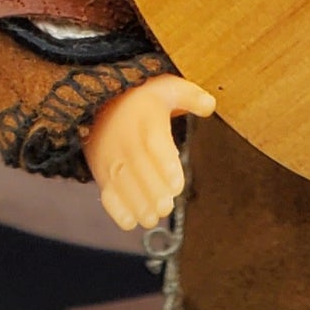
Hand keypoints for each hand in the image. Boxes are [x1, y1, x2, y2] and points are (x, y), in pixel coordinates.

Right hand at [83, 74, 215, 232]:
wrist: (99, 104)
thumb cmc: (140, 98)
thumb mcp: (165, 87)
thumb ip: (190, 96)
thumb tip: (210, 105)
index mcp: (146, 119)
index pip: (155, 143)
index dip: (165, 165)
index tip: (177, 184)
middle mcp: (126, 141)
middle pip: (139, 168)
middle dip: (152, 190)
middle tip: (166, 207)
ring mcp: (111, 158)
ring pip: (122, 183)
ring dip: (136, 204)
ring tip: (151, 219)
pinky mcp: (102, 173)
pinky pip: (106, 192)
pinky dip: (115, 209)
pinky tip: (130, 222)